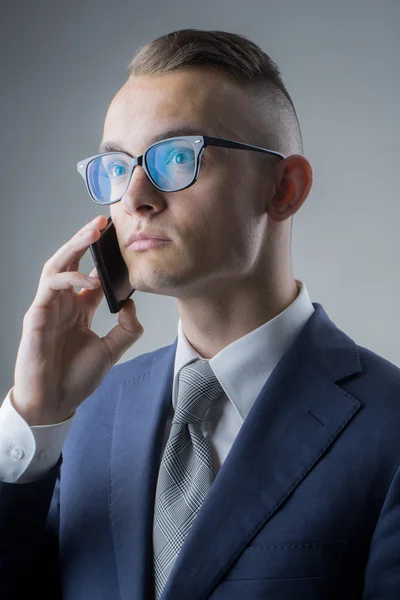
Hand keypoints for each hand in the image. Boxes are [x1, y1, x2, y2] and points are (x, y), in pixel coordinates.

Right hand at [12, 215, 143, 424]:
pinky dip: (69, 278)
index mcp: (80, 309)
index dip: (103, 257)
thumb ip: (126, 329)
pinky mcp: (37, 315)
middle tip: (102, 222)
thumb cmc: (75, 378)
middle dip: (85, 240)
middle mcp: (64, 304)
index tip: (120, 240)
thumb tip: (132, 304)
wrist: (54, 403)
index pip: (91, 274)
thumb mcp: (111, 351)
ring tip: (92, 232)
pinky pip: (50, 286)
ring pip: (57, 266)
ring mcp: (49, 307)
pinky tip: (87, 280)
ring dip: (74, 247)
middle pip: (72, 262)